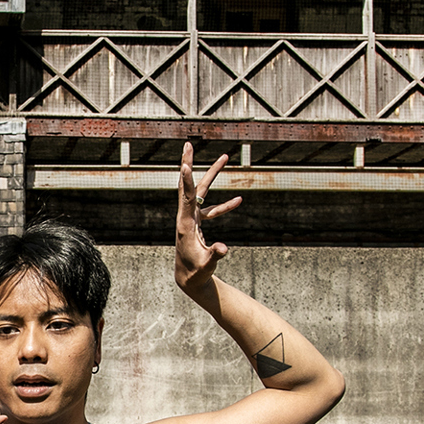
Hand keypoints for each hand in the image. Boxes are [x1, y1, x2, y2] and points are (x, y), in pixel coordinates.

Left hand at [176, 142, 241, 293]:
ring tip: (225, 157)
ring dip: (213, 174)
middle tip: (188, 144)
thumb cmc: (196, 272)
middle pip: (188, 185)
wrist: (189, 279)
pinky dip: (224, 205)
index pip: (186, 197)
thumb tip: (223, 248)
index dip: (187, 181)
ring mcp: (191, 219)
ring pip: (202, 191)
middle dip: (188, 164)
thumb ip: (215, 255)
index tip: (185, 164)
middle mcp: (186, 217)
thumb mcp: (207, 264)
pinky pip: (212, 210)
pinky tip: (239, 200)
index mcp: (185, 224)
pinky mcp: (197, 224)